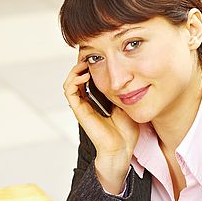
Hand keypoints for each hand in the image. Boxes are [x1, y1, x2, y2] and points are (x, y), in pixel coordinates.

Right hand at [63, 60, 138, 193]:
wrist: (122, 148)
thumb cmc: (127, 129)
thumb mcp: (129, 100)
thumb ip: (126, 87)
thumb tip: (132, 70)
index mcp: (98, 98)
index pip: (89, 75)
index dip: (91, 62)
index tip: (101, 52)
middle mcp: (87, 101)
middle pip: (78, 76)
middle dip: (83, 62)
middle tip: (92, 53)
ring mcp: (82, 105)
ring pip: (70, 81)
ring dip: (76, 69)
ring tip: (86, 62)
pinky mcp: (79, 111)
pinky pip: (69, 91)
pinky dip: (73, 80)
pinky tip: (85, 75)